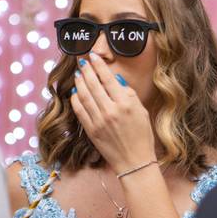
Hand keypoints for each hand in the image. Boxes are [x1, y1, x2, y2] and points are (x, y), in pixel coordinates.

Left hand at [70, 52, 155, 173]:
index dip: (99, 66)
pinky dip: (76, 99)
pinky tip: (75, 92)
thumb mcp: (142, 111)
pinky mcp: (91, 130)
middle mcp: (110, 111)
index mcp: (125, 104)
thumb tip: (115, 80)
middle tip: (81, 62)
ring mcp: (99, 121)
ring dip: (79, 82)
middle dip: (86, 70)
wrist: (134, 161)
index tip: (93, 56)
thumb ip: (129, 94)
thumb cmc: (142, 136)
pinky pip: (80, 111)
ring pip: (84, 96)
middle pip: (93, 84)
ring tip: (77, 74)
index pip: (108, 79)